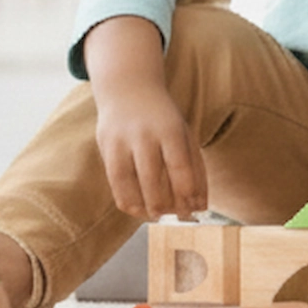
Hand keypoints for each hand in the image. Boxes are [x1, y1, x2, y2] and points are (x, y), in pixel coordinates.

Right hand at [94, 71, 206, 219]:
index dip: (187, 192)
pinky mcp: (106, 146)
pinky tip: (138, 209)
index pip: (179, 166)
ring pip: (128, 183)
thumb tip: (201, 206)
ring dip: (143, 207)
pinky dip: (126, 201)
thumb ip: (195, 168)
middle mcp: (144, 134)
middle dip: (165, 205)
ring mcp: (122, 140)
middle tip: (176, 218)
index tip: (194, 210)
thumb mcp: (185, 134)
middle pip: (152, 178)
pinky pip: (114, 182)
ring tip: (156, 216)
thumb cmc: (163, 119)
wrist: (128, 89)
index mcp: (170, 129)